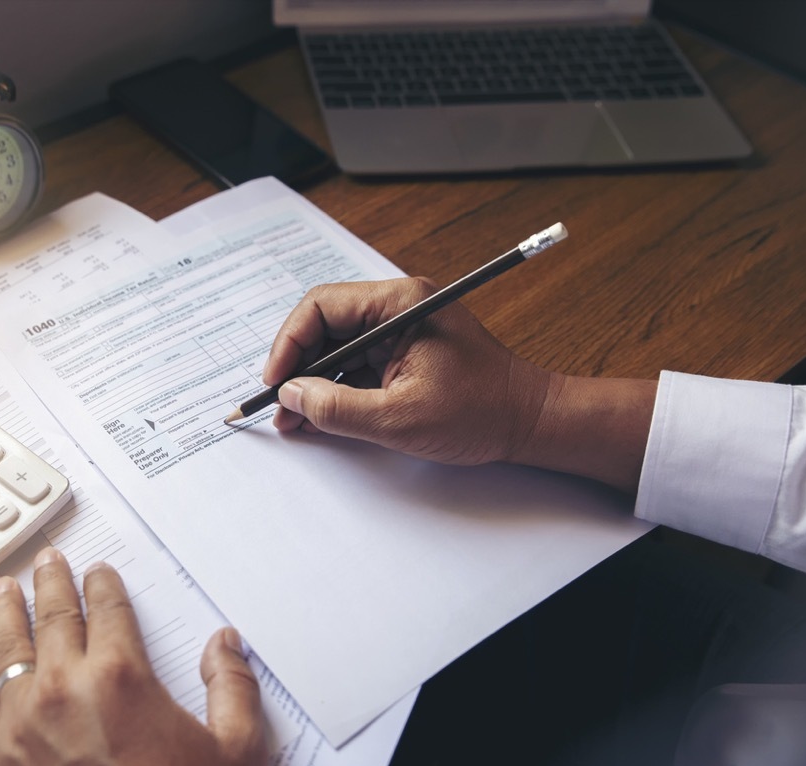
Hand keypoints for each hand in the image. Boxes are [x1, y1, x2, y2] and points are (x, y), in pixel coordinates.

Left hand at [0, 547, 267, 765]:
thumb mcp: (236, 756)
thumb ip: (235, 690)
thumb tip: (225, 644)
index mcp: (121, 679)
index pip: (109, 609)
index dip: (104, 584)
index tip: (99, 573)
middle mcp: (63, 689)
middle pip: (53, 616)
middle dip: (51, 583)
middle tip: (47, 561)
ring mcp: (20, 725)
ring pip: (7, 647)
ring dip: (6, 611)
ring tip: (4, 588)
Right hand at [264, 277, 550, 464]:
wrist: (530, 422)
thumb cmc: (483, 412)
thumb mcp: (400, 418)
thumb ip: (338, 408)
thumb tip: (292, 396)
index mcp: (401, 303)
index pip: (322, 306)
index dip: (289, 344)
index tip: (275, 382)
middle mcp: (398, 307)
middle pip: (324, 324)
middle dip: (296, 366)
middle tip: (276, 404)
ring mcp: (400, 329)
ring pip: (336, 346)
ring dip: (312, 381)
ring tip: (293, 418)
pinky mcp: (403, 352)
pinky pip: (356, 363)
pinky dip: (334, 388)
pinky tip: (317, 416)